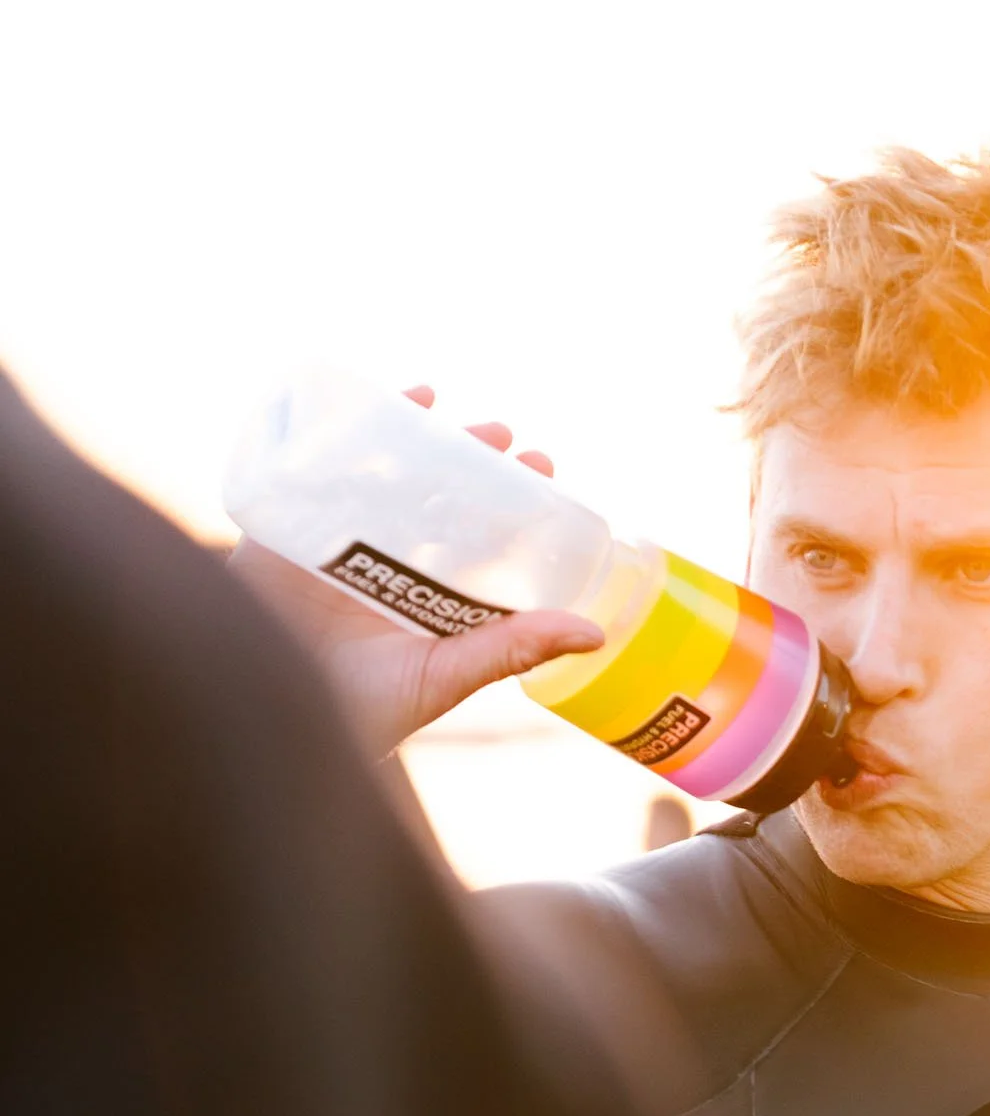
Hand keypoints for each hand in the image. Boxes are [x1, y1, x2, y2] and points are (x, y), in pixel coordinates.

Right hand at [226, 389, 602, 757]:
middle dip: (471, 461)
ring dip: (416, 437)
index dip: (513, 504)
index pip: (483, 539)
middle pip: (437, 499)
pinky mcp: (290, 531)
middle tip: (502, 434)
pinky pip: (317, 473)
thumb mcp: (444, 677)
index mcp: (434, 598)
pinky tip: (375, 404)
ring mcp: (341, 545)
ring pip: (383, 479)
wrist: (269, 707)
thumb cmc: (361, 711)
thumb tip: (594, 634)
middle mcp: (392, 566)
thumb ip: (511, 650)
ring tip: (444, 406)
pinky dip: (342, 435)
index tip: (544, 469)